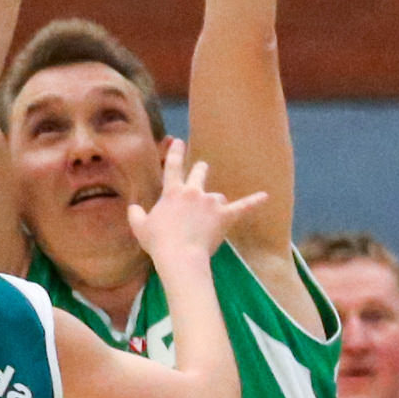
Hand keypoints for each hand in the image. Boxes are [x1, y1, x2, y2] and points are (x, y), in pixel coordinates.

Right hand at [125, 138, 267, 267]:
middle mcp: (193, 191)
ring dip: (215, 202)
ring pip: (217, 195)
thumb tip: (133, 208)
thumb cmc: (159, 242)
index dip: (176, 152)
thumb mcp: (140, 228)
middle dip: (201, 169)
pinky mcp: (225, 216)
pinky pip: (243, 207)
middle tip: (202, 168)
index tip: (178, 141)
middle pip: (200, 171)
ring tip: (211, 216)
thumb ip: (136, 215)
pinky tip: (265, 197)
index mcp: (172, 192)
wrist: (180, 255)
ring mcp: (211, 202)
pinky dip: (254, 202)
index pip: (173, 166)